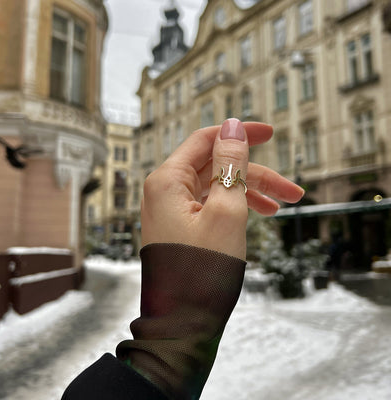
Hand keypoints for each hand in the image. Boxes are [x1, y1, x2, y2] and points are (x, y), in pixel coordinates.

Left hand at [141, 119, 303, 259]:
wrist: (182, 322)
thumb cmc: (202, 268)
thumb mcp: (226, 210)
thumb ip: (230, 165)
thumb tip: (231, 127)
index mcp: (167, 180)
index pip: (206, 140)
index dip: (239, 134)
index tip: (270, 133)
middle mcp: (164, 190)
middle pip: (215, 167)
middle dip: (255, 174)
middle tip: (291, 188)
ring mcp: (171, 209)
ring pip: (216, 187)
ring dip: (250, 192)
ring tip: (283, 206)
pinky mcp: (179, 225)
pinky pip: (210, 205)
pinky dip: (234, 207)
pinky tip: (260, 213)